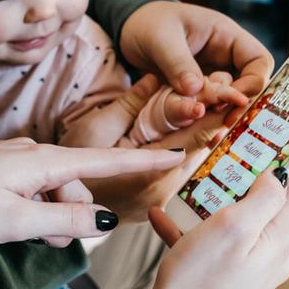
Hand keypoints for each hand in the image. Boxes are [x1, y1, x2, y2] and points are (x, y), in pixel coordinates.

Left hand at [0, 138, 185, 280]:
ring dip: (53, 215)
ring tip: (28, 236)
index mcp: (43, 160)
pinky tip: (16, 222)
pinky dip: (36, 208)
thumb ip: (64, 218)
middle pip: (78, 184)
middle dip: (75, 214)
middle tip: (52, 242)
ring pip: (56, 189)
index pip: (106, 161)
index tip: (176, 154)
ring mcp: (16, 158)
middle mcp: (34, 152)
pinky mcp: (2, 168)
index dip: (142, 161)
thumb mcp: (15, 220)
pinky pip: (36, 188)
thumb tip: (105, 217)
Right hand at [56, 74, 232, 221]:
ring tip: (226, 103)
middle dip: (218, 119)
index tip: (233, 90)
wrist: (52, 209)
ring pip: (195, 161)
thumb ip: (131, 104)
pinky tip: (204, 129)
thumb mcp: (95, 129)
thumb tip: (156, 78)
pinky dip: (195, 148)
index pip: (195, 136)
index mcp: (148, 174)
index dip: (216, 111)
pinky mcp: (156, 201)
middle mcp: (161, 191)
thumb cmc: (65, 171)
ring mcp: (160, 199)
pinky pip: (183, 171)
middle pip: (201, 149)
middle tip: (236, 92)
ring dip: (210, 133)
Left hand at [119, 1, 273, 123]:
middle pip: (249, 85)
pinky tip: (199, 137)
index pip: (259, 60)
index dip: (254, 82)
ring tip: (213, 137)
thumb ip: (178, 63)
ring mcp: (211, 75)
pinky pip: (208, 108)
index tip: (234, 100)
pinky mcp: (196, 91)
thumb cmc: (147, 23)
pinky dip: (205, 121)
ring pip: (229, 100)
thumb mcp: (161, 39)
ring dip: (223, 118)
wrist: (128, 30)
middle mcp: (224, 57)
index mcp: (226, 36)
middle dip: (240, 106)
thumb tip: (196, 89)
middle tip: (225, 126)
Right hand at [132, 168, 288, 288]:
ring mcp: (248, 267)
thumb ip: (264, 196)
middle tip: (217, 156)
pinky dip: (187, 228)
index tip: (259, 134)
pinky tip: (160, 216)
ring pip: (231, 221)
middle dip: (238, 178)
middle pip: (261, 202)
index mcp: (279, 238)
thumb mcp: (234, 226)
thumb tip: (278, 174)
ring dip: (207, 202)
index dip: (278, 157)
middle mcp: (270, 253)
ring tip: (185, 187)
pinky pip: (208, 244)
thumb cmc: (200, 279)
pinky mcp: (224, 277)